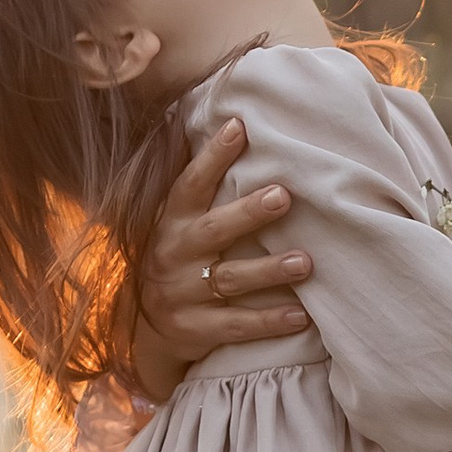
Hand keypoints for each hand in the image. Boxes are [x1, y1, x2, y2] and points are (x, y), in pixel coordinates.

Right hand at [129, 118, 312, 399]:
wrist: (146, 330)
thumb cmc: (178, 258)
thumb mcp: (176, 221)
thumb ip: (198, 182)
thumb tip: (224, 121)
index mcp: (172, 222)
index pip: (190, 183)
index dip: (213, 156)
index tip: (239, 126)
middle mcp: (175, 255)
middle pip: (213, 230)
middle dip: (248, 213)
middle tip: (284, 196)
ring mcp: (184, 294)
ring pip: (229, 280)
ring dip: (268, 270)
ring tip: (305, 262)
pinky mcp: (197, 330)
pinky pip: (236, 326)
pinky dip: (268, 322)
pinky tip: (301, 315)